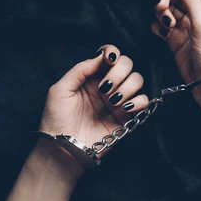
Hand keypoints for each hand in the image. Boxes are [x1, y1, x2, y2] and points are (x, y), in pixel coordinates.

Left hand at [38, 45, 148, 175]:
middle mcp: (108, 85)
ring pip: (138, 80)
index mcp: (92, 76)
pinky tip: (124, 108)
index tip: (109, 60)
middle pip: (127, 64)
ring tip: (112, 101)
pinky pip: (144, 101)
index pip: (110, 55)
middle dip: (120, 72)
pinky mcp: (128, 116)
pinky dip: (139, 101)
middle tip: (105, 87)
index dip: (113, 53)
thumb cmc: (56, 119)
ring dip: (127, 87)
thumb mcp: (60, 89)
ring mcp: (119, 100)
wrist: (64, 147)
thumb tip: (101, 55)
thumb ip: (80, 70)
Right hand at [152, 0, 200, 107]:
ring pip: (167, 8)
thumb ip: (193, 0)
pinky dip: (158, 26)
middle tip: (161, 6)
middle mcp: (199, 15)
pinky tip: (163, 33)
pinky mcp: (176, 40)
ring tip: (166, 23)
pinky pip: (162, 25)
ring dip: (161, 11)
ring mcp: (187, 27)